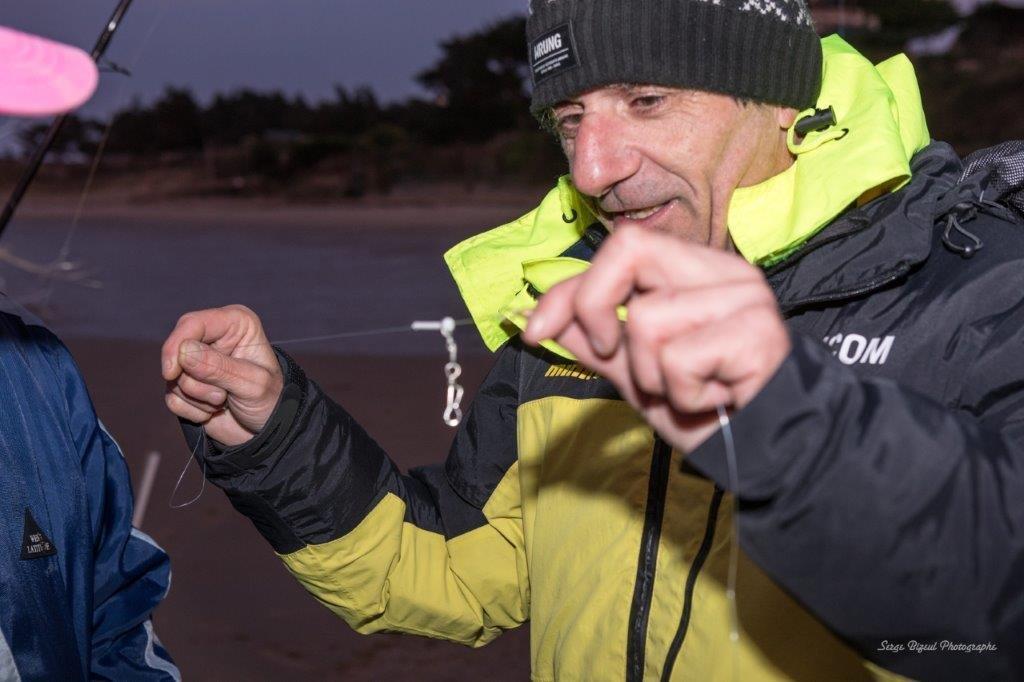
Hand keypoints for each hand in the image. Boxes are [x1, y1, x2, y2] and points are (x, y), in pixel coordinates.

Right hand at [161, 305, 283, 446]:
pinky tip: (212, 410)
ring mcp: (196, 362)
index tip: (171, 372)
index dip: (176, 345)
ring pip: (173, 378)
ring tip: (224, 401)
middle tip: (222, 396)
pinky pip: (172, 398)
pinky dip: (192, 410)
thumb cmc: (270, 399)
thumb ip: (219, 367)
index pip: (193, 324)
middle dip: (195, 381)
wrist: (267, 430)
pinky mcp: (185, 385)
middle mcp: (213, 338)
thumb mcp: (252, 383)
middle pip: (177, 351)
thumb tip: (183, 350)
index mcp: (235, 324)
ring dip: (198, 397)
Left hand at [522, 227, 790, 452]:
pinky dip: (682, 395)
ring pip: (646, 316)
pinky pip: (678, 358)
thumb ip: (596, 341)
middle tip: (612, 352)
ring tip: (687, 389)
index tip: (533, 331)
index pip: (619, 248)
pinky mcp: (757, 332)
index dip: (566, 290)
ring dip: (651, 374)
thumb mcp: (638, 374)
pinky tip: (714, 400)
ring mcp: (744, 297)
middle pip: (629, 246)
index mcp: (695, 270)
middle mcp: (723, 271)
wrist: (771, 454)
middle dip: (595, 305)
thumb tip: (540, 317)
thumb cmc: (709, 411)